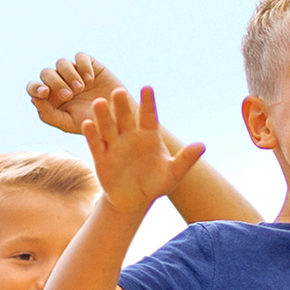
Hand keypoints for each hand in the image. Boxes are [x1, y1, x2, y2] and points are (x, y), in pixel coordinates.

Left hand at [27, 52, 125, 134]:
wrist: (117, 118)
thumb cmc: (90, 123)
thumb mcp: (68, 123)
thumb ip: (48, 114)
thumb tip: (33, 99)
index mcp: (50, 97)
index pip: (33, 87)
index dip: (35, 87)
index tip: (44, 93)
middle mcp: (59, 82)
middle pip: (46, 73)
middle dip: (55, 83)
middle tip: (68, 95)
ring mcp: (74, 72)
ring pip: (62, 63)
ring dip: (69, 75)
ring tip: (81, 88)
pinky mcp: (89, 64)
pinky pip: (80, 57)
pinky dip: (83, 66)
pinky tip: (90, 79)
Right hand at [82, 87, 204, 213]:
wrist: (134, 200)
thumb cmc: (155, 184)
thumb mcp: (173, 173)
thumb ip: (185, 159)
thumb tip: (202, 146)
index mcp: (149, 135)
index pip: (149, 116)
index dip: (148, 103)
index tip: (147, 88)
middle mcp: (130, 136)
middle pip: (125, 117)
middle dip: (121, 106)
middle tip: (118, 92)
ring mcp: (114, 145)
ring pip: (108, 127)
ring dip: (103, 116)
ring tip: (99, 103)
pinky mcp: (101, 157)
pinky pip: (96, 144)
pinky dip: (92, 135)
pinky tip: (88, 124)